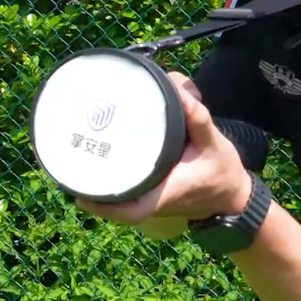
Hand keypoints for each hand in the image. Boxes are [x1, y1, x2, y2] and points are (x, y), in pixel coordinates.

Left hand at [75, 71, 253, 226]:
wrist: (233, 195)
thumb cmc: (223, 171)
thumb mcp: (214, 142)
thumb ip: (198, 118)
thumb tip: (178, 90)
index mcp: (166, 192)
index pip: (131, 210)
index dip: (103, 207)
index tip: (79, 196)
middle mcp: (155, 200)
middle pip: (115, 206)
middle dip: (91, 192)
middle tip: (67, 171)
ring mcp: (152, 200)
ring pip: (118, 202)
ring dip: (98, 189)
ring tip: (74, 166)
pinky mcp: (153, 194)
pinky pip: (125, 194)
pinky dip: (110, 186)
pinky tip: (96, 168)